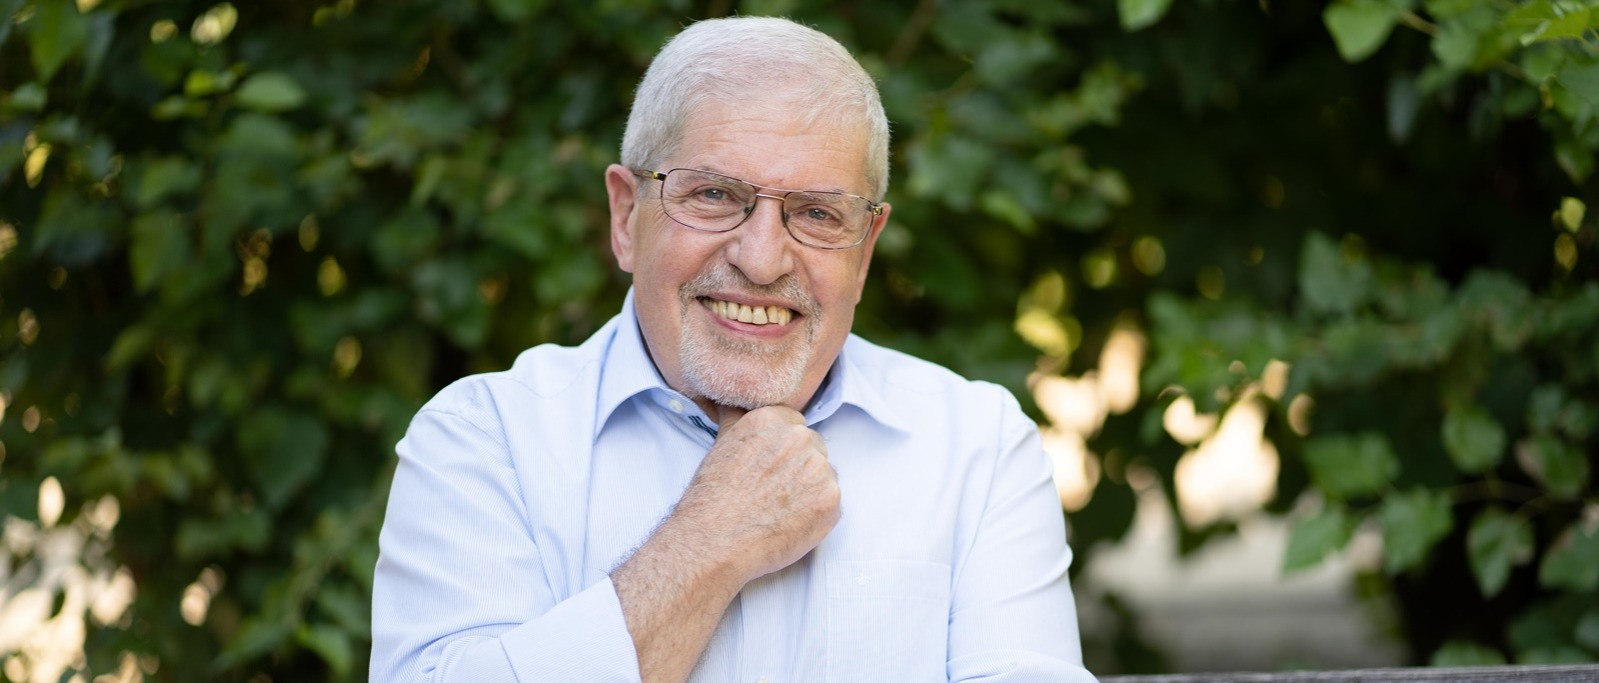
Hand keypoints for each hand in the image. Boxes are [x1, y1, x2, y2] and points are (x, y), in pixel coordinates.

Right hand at [671, 405, 839, 583]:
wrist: (715, 540)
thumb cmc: (713, 497)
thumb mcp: (721, 444)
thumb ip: (737, 419)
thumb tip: (733, 403)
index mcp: (773, 419)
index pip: (794, 424)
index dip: (783, 449)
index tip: (772, 467)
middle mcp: (799, 438)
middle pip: (813, 448)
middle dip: (799, 468)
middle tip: (774, 491)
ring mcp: (819, 468)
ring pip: (824, 475)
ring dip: (809, 490)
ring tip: (779, 510)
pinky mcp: (831, 500)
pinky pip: (831, 503)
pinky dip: (816, 514)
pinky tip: (791, 523)